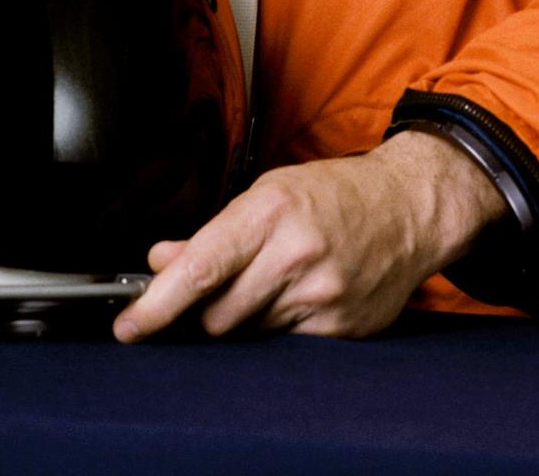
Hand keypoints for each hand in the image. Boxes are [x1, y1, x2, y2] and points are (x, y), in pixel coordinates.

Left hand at [113, 128, 505, 342]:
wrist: (408, 206)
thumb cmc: (334, 194)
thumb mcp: (267, 194)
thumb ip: (212, 233)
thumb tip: (160, 261)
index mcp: (271, 210)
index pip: (202, 268)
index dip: (158, 303)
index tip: (130, 326)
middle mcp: (296, 253)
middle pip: (217, 314)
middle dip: (208, 307)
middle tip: (230, 280)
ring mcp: (321, 294)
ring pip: (248, 332)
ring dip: (246, 315)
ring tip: (277, 278)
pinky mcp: (340, 327)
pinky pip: (283, 344)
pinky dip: (280, 326)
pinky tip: (302, 294)